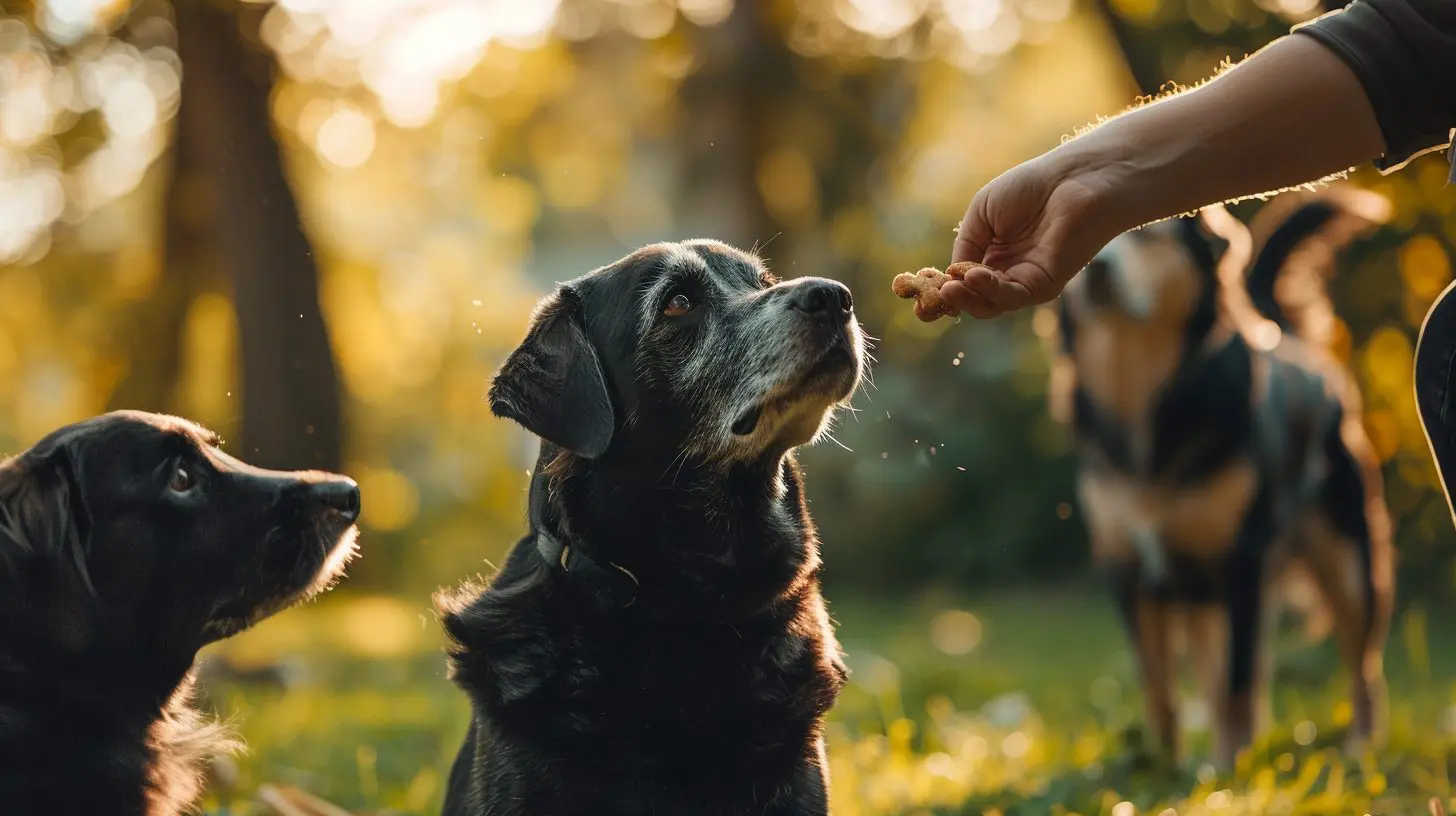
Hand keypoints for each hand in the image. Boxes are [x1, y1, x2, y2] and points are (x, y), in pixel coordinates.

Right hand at [942, 155, 1119, 318]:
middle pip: (972, 299)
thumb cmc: (1031, 187)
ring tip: (950, 287)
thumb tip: (949, 277)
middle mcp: (1007, 271)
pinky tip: (975, 276)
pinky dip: (990, 290)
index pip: (961, 281)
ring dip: (967, 298)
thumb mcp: (982, 212)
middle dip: (949, 301)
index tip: (914, 295)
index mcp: (991, 254)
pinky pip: (1011, 296)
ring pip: (989, 304)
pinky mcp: (1044, 285)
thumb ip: (965, 245)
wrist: (1073, 180)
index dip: (939, 289)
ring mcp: (1025, 281)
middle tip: (927, 303)